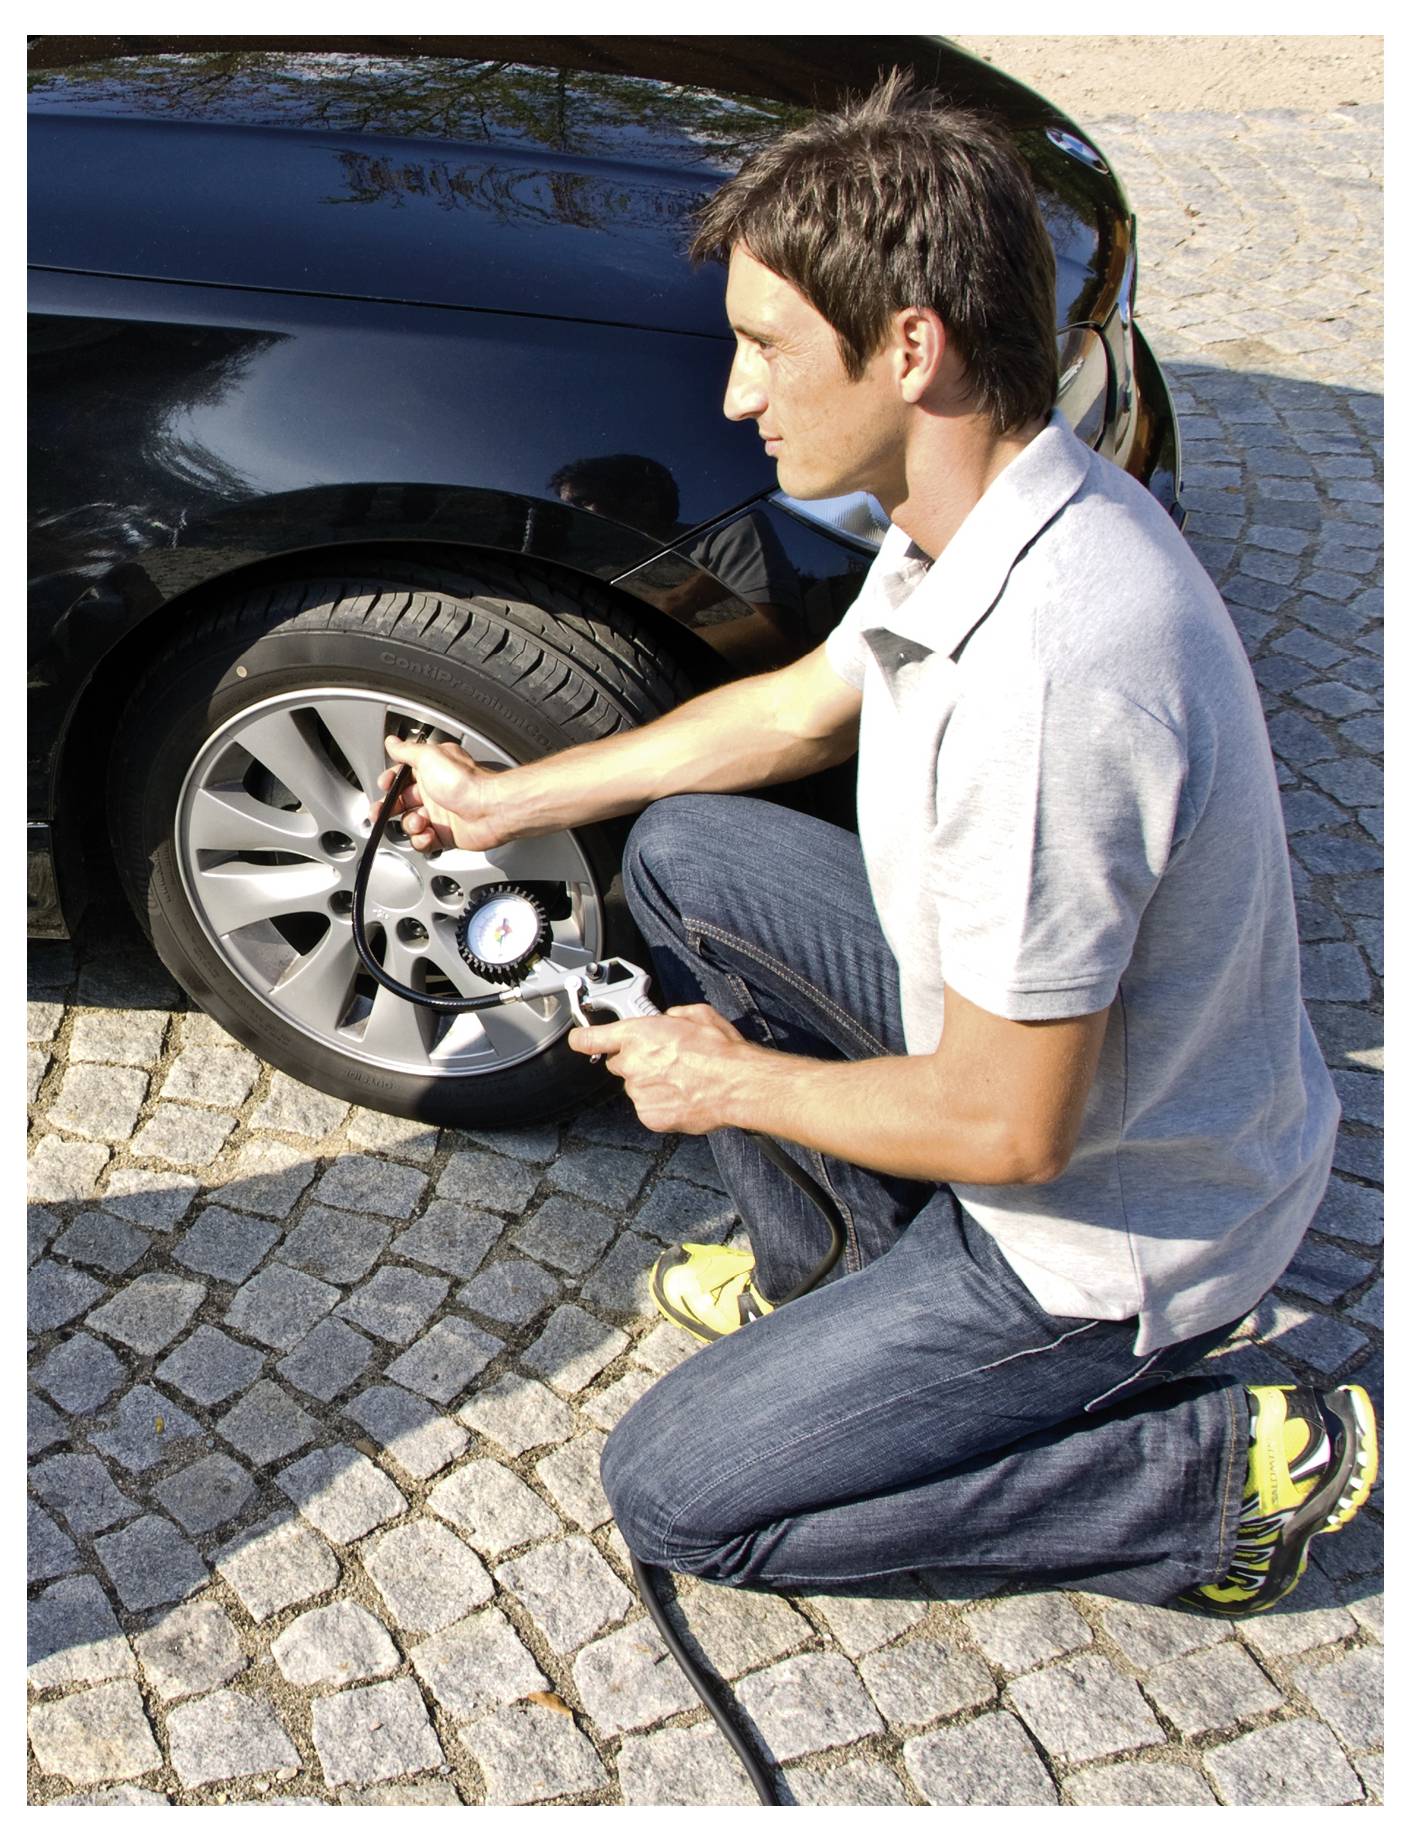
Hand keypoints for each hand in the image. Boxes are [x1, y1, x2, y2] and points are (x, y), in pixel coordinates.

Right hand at [374, 736, 508, 851]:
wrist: (489, 809)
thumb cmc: (465, 781)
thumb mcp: (429, 756)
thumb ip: (407, 750)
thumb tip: (392, 742)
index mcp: (430, 771)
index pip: (401, 777)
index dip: (390, 782)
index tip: (385, 785)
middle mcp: (435, 792)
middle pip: (401, 803)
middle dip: (388, 808)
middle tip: (382, 811)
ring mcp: (440, 815)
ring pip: (410, 824)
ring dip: (410, 824)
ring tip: (420, 821)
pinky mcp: (447, 835)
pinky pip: (424, 842)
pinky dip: (422, 841)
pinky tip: (428, 834)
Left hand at [567, 1003, 755, 1134]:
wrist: (737, 1085)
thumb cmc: (720, 1051)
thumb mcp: (697, 1014)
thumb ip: (671, 1016)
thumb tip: (667, 1019)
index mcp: (638, 1035)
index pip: (589, 1039)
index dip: (582, 1039)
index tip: (580, 1040)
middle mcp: (632, 1064)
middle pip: (618, 1064)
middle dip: (636, 1061)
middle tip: (664, 1059)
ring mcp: (639, 1093)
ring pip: (635, 1087)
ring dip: (651, 1083)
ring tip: (681, 1079)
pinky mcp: (650, 1116)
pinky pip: (648, 1108)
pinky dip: (661, 1103)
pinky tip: (682, 1096)